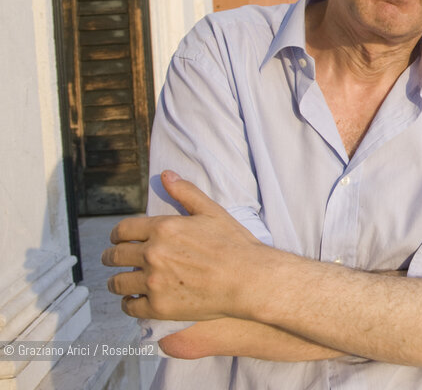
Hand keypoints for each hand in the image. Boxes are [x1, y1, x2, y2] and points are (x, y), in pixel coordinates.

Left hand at [101, 170, 269, 320]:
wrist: (249, 279)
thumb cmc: (234, 244)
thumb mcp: (212, 212)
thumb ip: (186, 193)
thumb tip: (166, 175)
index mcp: (164, 228)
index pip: (122, 230)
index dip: (116, 235)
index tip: (117, 240)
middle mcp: (153, 254)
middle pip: (114, 256)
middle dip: (111, 256)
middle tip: (113, 260)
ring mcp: (154, 282)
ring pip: (117, 282)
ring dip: (116, 281)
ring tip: (120, 282)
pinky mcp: (159, 306)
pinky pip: (130, 306)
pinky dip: (129, 303)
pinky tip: (134, 300)